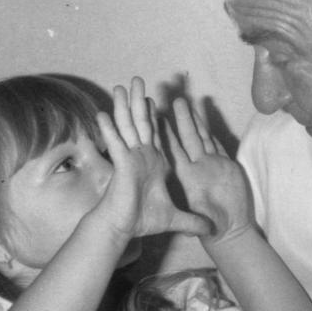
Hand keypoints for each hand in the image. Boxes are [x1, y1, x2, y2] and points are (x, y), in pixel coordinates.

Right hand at [91, 78, 209, 239]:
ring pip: (127, 127)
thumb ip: (192, 222)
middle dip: (139, 101)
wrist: (123, 229)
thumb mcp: (175, 219)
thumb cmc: (143, 221)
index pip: (156, 133)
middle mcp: (141, 156)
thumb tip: (209, 231)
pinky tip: (102, 113)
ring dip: (123, 107)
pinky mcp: (122, 165)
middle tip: (138, 79)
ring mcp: (130, 159)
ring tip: (120, 86)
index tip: (154, 100)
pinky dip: (109, 129)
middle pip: (141, 123)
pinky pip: (116, 144)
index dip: (155, 116)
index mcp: (154, 163)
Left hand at [169, 96, 254, 243]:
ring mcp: (213, 164)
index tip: (158, 117)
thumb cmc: (216, 226)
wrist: (232, 229)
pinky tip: (203, 119)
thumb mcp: (205, 220)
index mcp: (190, 176)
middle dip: (181, 119)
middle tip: (173, 100)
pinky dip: (209, 131)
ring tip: (183, 103)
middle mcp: (199, 167)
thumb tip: (186, 220)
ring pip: (201, 137)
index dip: (168, 134)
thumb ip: (197, 218)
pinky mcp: (226, 165)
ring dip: (193, 120)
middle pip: (188, 137)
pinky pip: (215, 143)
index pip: (176, 150)